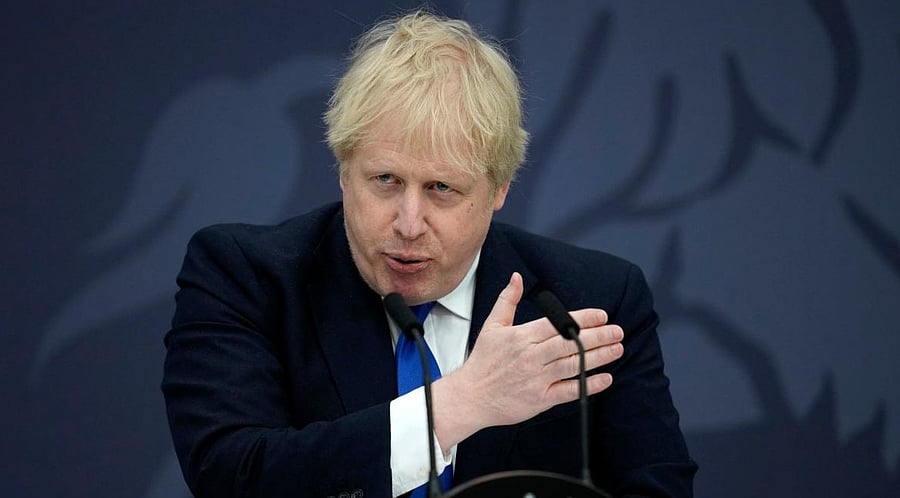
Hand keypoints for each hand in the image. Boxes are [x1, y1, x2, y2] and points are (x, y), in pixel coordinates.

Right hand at [432, 272, 623, 448]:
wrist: (470, 397)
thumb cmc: (483, 361)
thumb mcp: (492, 326)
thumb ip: (507, 300)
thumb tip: (517, 277)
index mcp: (521, 336)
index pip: (557, 324)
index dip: (583, 319)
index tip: (602, 315)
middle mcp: (531, 357)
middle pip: (570, 344)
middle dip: (598, 336)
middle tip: (618, 331)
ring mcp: (537, 379)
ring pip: (573, 365)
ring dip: (599, 357)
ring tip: (617, 349)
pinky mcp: (540, 400)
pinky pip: (569, 391)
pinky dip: (588, 385)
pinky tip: (605, 379)